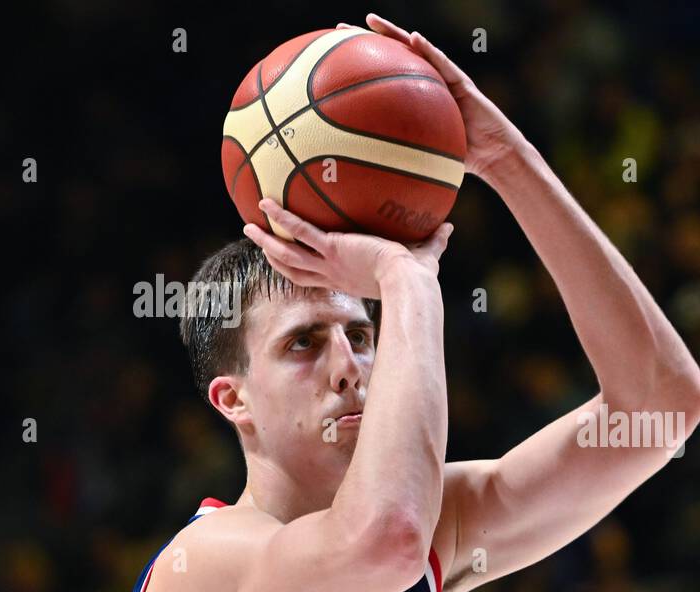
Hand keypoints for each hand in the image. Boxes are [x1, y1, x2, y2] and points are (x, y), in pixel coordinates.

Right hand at [243, 198, 452, 297]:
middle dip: (275, 256)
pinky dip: (283, 218)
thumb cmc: (419, 275)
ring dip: (268, 241)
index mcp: (347, 278)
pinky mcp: (333, 248)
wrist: (410, 280)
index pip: (319, 274)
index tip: (292, 256)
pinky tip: (266, 203)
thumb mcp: (424, 255)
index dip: (303, 267)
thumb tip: (450, 227)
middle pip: (294, 269)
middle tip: (258, 242)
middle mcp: (334, 274)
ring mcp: (330, 263)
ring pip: (289, 255)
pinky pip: (301, 231)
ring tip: (248, 226)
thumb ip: (435, 241)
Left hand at [337, 14, 525, 180]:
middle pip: (391, 57)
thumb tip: (369, 184)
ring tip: (370, 21)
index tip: (330, 59)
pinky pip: (443, 64)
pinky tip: (413, 38)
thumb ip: (401, 161)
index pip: (382, 79)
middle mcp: (426, 86)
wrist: (496, 156)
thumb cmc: (463, 162)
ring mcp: (444, 80)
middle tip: (338, 30)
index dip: (358, 68)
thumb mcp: (425, 161)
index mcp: (414, 102)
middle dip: (365, 42)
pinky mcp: (463, 82)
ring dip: (393, 33)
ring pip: (414, 51)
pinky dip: (429, 50)